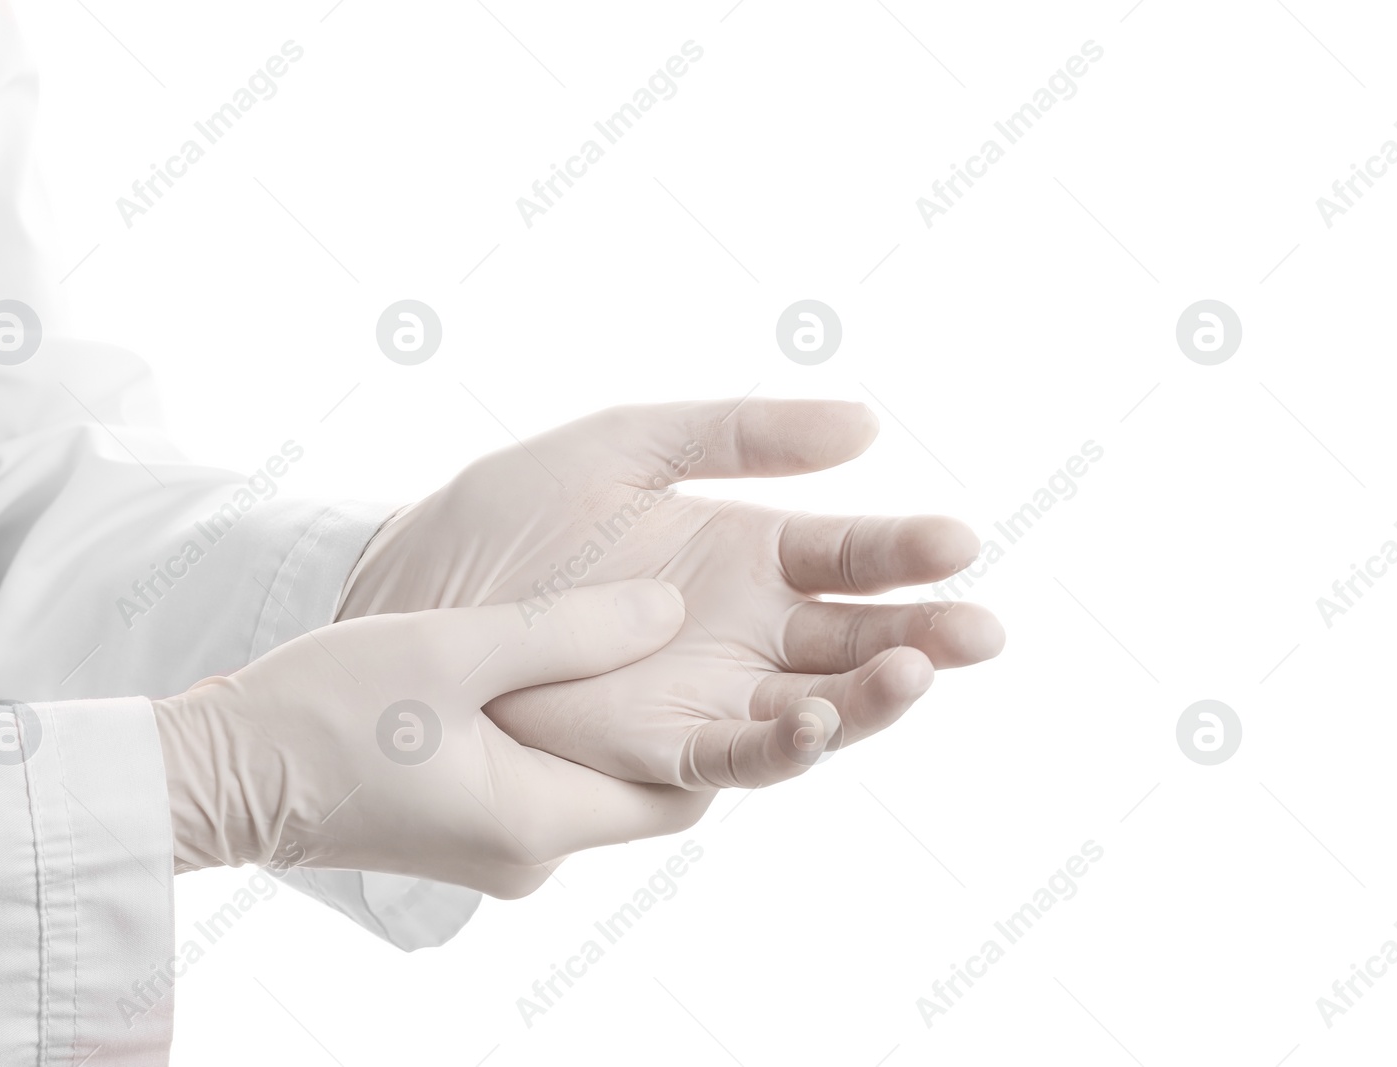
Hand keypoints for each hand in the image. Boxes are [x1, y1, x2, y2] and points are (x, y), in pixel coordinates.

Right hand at [152, 580, 819, 896]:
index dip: (738, 736)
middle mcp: (528, 851)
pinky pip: (549, 786)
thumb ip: (570, 628)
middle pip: (650, 793)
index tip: (765, 666)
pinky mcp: (461, 830)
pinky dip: (574, 736)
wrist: (214, 773)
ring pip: (597, 786)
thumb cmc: (322, 710)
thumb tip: (670, 609)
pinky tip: (562, 672)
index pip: (686, 791)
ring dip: (631, 730)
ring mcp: (492, 848)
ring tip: (649, 645)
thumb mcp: (454, 649)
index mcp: (537, 819)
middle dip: (694, 731)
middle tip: (727, 646)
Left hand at [340, 399, 1004, 789]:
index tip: (958, 542)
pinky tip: (820, 716)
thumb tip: (869, 424)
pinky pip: (734, 756)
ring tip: (918, 671)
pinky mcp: (655, 747)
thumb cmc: (512, 512)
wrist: (415, 583)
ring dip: (873, 698)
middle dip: (923, 636)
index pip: (851, 557)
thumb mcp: (628, 445)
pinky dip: (783, 743)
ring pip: (816, 707)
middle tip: (981, 631)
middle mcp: (744, 632)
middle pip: (855, 640)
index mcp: (748, 554)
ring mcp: (706, 693)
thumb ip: (740, 432)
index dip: (907, 552)